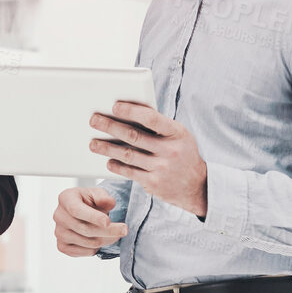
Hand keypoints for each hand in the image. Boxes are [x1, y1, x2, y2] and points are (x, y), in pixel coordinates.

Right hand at [53, 186, 127, 256]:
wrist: (83, 212)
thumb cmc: (90, 201)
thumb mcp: (98, 194)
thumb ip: (104, 197)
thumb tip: (109, 203)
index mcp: (65, 198)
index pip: (77, 210)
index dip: (93, 217)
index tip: (108, 222)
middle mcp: (59, 216)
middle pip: (85, 229)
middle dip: (109, 231)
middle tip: (124, 230)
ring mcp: (59, 232)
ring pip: (87, 242)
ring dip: (106, 240)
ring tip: (114, 233)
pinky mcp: (62, 246)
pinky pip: (83, 252)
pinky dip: (96, 248)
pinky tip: (100, 239)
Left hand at [90, 101, 208, 217]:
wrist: (198, 186)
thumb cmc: (183, 154)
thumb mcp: (179, 136)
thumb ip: (159, 126)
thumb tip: (129, 113)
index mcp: (177, 133)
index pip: (151, 118)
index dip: (131, 111)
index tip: (114, 106)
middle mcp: (170, 150)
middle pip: (134, 136)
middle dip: (111, 127)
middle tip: (94, 120)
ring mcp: (162, 168)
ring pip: (128, 154)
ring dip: (107, 148)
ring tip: (93, 143)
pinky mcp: (154, 183)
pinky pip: (130, 172)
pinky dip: (117, 165)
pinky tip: (108, 161)